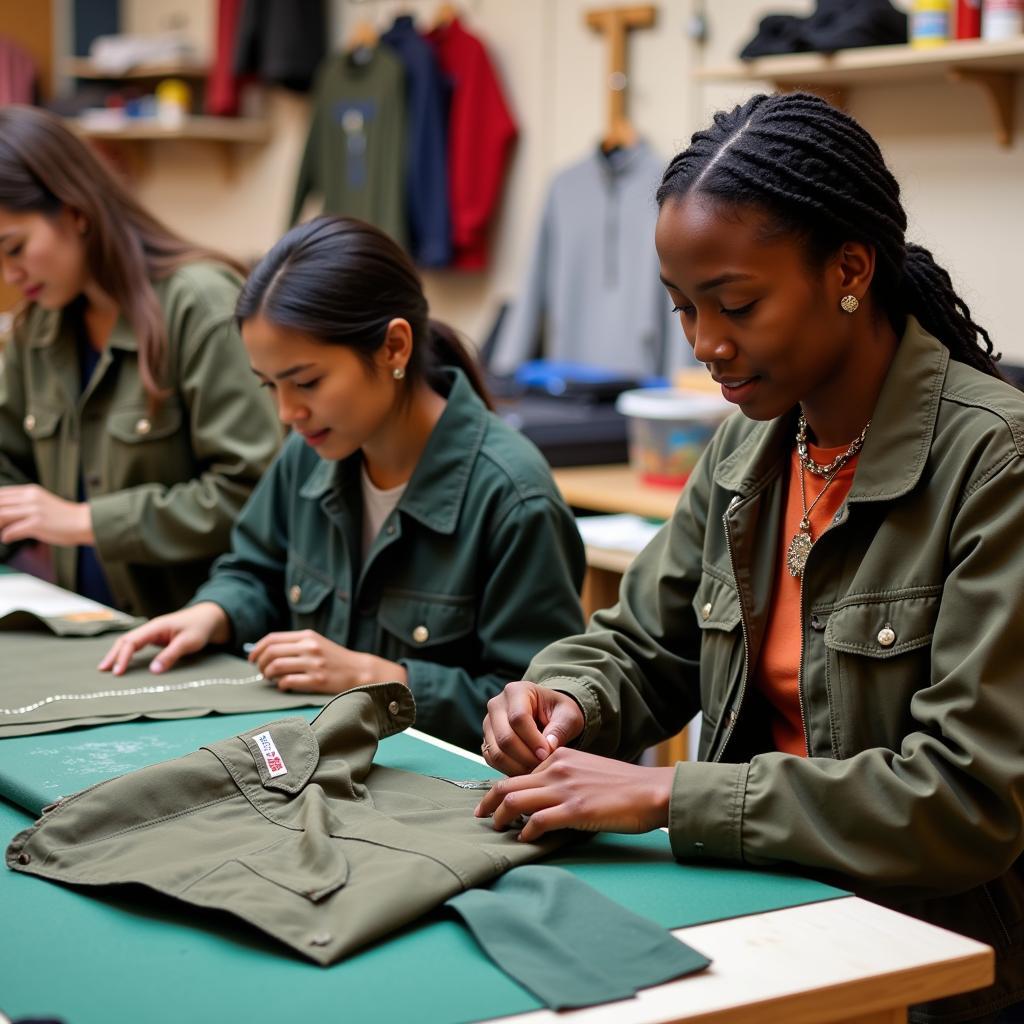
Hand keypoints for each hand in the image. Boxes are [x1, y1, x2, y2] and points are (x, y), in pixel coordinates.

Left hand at [0, 485, 92, 545]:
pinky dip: (7, 535)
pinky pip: (13, 530)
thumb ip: (25, 504)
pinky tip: (7, 539)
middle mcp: (31, 498)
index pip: (2, 493)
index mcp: (31, 491)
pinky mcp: (38, 523)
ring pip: (2, 515)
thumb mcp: (43, 503)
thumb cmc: (65, 517)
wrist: (85, 522)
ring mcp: (35, 510)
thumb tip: (6, 514)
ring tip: (0, 531)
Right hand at [98, 602, 230, 674]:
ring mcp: (152, 633)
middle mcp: (151, 628)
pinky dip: (126, 653)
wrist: (209, 618)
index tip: (117, 672)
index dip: (123, 657)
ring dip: (117, 654)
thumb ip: (171, 655)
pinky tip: (121, 662)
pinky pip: (136, 645)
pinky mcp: (155, 638)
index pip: (132, 641)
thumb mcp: (188, 642)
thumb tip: (154, 671)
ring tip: (106, 668)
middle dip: (113, 655)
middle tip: (103, 670)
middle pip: (126, 640)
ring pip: (129, 642)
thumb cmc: (199, 628)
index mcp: (156, 627)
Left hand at [247, 629, 407, 692]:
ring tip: (271, 679)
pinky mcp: (317, 680)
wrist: (359, 671)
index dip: (257, 649)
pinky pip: (288, 682)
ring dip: (268, 675)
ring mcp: (313, 664)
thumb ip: (294, 644)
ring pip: (276, 667)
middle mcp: (309, 648)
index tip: (252, 659)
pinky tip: (284, 686)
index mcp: (307, 636)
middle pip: (271, 653)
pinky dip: (281, 685)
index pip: (272, 639)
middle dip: (260, 664)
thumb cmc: (334, 658)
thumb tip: (266, 650)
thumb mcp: (316, 643)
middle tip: (261, 671)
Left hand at [475, 748, 674, 842]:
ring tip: (496, 829)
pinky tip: (525, 839)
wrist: (650, 790)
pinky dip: (525, 832)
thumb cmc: (622, 785)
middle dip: (489, 802)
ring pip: (515, 801)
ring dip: (500, 818)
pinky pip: (537, 821)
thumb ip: (563, 777)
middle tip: (480, 815)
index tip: (494, 801)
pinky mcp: (575, 810)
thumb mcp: (586, 770)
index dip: (503, 789)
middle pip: (508, 785)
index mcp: (559, 756)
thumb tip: (542, 797)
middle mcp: (557, 769)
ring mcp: (564, 789)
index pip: (519, 773)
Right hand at [481, 680, 584, 775]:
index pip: (518, 718)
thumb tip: (548, 748)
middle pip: (504, 737)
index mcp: (516, 691)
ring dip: (517, 767)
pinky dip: (508, 770)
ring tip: (536, 770)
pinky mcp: (486, 740)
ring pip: (496, 752)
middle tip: (543, 766)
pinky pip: (492, 760)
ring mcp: (488, 724)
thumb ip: (559, 729)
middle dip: (526, 757)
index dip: (533, 740)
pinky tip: (526, 770)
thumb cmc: (558, 712)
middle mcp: (496, 705)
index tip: (547, 754)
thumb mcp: (568, 715)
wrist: (547, 715)